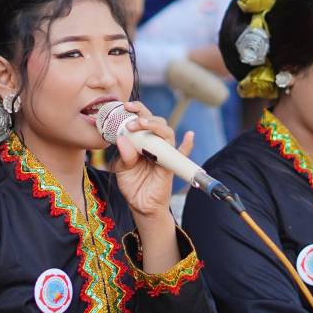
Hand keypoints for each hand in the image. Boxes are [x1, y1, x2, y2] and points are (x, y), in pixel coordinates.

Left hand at [110, 101, 193, 219]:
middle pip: (156, 122)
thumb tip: (123, 139)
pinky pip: (183, 154)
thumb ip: (124, 155)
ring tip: (143, 124)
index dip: (136, 110)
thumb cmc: (132, 185)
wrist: (141, 206)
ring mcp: (164, 154)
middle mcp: (154, 144)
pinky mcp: (170, 166)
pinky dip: (188, 144)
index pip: (142, 120)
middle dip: (144, 116)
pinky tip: (190, 135)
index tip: (126, 106)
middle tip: (132, 120)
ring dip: (156, 126)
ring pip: (167, 134)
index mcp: (141, 141)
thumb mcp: (122, 169)